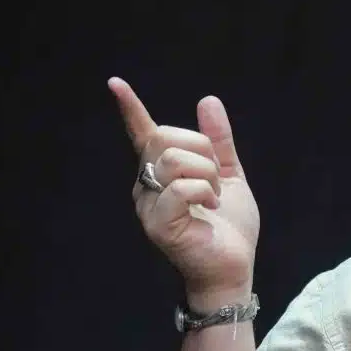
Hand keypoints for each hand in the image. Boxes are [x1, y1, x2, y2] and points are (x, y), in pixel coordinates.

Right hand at [110, 77, 258, 302]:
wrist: (234, 266)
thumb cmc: (228, 227)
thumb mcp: (228, 175)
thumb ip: (218, 142)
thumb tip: (208, 100)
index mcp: (162, 172)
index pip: (143, 134)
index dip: (131, 108)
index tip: (115, 84)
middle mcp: (147, 186)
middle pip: (164, 137)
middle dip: (202, 151)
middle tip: (216, 179)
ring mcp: (148, 206)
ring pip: (174, 159)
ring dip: (208, 174)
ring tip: (215, 197)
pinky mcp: (158, 224)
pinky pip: (180, 187)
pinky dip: (205, 191)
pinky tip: (211, 208)